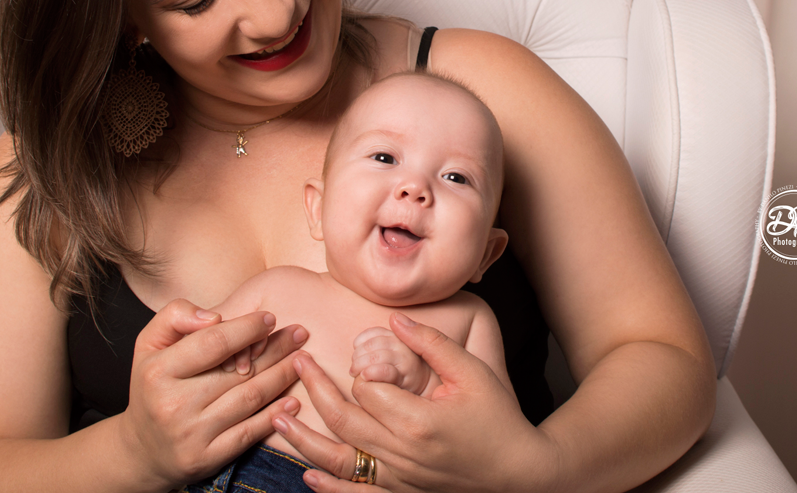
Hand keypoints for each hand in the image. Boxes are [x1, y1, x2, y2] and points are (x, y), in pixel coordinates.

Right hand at [115, 298, 309, 487]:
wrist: (142, 449)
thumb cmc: (152, 386)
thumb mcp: (150, 344)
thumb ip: (176, 316)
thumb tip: (215, 316)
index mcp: (158, 371)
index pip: (212, 344)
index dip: (246, 328)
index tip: (271, 318)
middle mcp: (173, 404)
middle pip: (238, 371)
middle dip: (275, 350)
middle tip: (300, 333)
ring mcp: (191, 434)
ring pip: (249, 399)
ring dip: (282, 377)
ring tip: (302, 359)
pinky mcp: (206, 458)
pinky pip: (248, 433)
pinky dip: (274, 416)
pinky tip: (293, 401)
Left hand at [273, 314, 558, 492]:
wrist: (519, 472)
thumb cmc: (499, 419)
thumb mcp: (471, 373)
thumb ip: (432, 344)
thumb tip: (395, 319)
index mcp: (418, 420)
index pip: (367, 390)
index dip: (357, 371)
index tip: (355, 356)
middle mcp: (402, 453)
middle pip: (344, 419)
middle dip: (314, 390)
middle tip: (296, 363)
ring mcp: (399, 478)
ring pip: (340, 459)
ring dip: (304, 439)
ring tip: (277, 417)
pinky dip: (328, 487)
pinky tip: (307, 473)